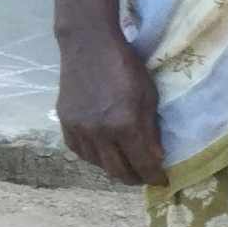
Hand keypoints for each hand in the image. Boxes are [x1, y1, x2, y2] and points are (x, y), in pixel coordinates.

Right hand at [56, 27, 165, 185]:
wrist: (88, 45)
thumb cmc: (126, 67)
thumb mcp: (149, 97)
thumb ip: (151, 130)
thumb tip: (155, 158)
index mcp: (125, 125)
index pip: (142, 165)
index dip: (154, 177)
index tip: (162, 181)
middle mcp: (99, 133)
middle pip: (118, 171)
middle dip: (135, 178)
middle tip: (145, 177)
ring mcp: (79, 129)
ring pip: (98, 164)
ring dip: (114, 169)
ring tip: (126, 165)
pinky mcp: (65, 124)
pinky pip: (80, 152)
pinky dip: (94, 158)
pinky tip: (104, 154)